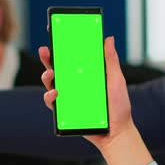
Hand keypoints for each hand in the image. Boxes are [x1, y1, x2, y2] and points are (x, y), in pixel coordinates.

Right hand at [40, 37, 153, 164]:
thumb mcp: (116, 80)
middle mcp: (75, 84)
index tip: (56, 33)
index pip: (71, 57)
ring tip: (50, 73)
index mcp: (86, 74)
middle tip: (45, 50)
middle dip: (48, 58)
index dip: (62, 46)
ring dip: (46, 76)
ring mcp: (69, 97)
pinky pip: (52, 103)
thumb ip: (110, 60)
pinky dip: (50, 97)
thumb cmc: (119, 106)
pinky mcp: (65, 112)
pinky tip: (55, 92)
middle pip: (57, 68)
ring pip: (51, 84)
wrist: (117, 131)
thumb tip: (108, 39)